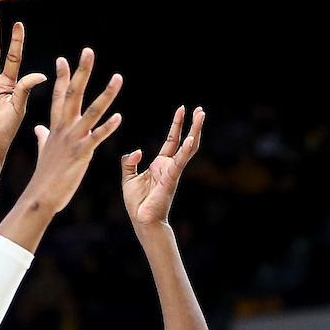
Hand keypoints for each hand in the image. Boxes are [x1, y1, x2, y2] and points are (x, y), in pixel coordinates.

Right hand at [23, 48, 121, 211]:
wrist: (40, 197)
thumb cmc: (44, 177)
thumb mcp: (43, 152)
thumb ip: (43, 137)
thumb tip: (38, 128)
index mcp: (56, 128)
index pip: (59, 96)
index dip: (62, 77)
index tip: (64, 58)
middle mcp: (64, 129)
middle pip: (73, 94)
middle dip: (82, 72)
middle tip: (88, 51)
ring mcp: (73, 140)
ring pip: (91, 112)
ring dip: (106, 94)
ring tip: (118, 78)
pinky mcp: (82, 153)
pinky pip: (96, 137)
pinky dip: (107, 127)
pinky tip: (119, 116)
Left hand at [121, 106, 203, 231]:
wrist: (142, 220)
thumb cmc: (137, 203)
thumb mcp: (128, 178)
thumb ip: (129, 162)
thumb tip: (137, 151)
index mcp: (160, 164)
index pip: (172, 140)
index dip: (177, 125)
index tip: (182, 109)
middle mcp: (169, 166)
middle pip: (184, 140)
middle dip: (192, 125)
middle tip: (200, 109)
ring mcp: (172, 171)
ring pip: (188, 148)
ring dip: (195, 131)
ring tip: (201, 115)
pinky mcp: (171, 178)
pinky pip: (180, 162)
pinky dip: (185, 150)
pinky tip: (191, 138)